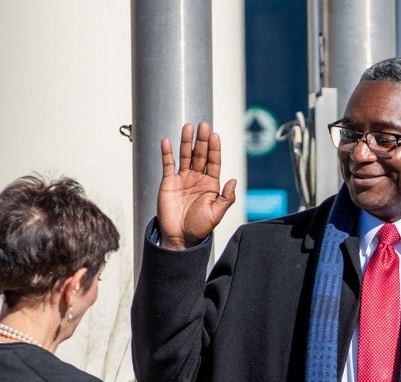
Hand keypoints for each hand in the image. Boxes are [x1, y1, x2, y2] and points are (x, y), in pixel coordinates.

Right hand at [157, 121, 237, 249]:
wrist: (180, 237)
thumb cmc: (199, 227)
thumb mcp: (216, 214)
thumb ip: (226, 198)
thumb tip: (234, 180)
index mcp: (211, 184)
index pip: (214, 162)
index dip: (214, 149)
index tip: (214, 136)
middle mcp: (198, 178)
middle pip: (200, 155)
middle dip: (202, 141)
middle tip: (203, 125)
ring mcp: (183, 178)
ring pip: (185, 155)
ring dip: (186, 141)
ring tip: (188, 127)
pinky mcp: (169, 182)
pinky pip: (168, 164)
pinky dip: (167, 153)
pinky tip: (166, 141)